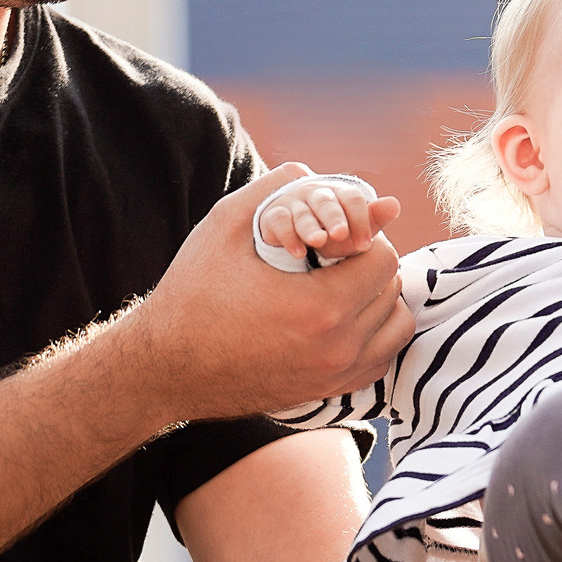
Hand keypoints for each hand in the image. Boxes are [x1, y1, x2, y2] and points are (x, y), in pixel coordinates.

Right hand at [129, 163, 415, 421]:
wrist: (166, 367)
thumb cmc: (192, 295)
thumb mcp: (224, 227)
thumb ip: (274, 190)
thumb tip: (313, 169)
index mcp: (320, 307)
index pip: (384, 258)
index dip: (363, 236)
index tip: (335, 236)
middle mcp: (338, 348)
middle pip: (392, 290)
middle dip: (369, 265)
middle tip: (334, 257)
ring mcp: (335, 376)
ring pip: (395, 326)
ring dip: (379, 299)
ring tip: (342, 284)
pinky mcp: (328, 392)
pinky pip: (381, 359)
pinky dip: (374, 335)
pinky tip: (343, 318)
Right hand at [256, 171, 401, 264]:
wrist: (293, 231)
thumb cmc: (332, 234)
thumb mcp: (352, 231)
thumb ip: (372, 219)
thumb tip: (395, 204)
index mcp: (340, 195)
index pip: (352, 199)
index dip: (360, 219)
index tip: (365, 246)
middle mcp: (317, 195)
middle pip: (326, 201)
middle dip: (334, 218)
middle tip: (341, 235)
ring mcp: (294, 204)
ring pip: (302, 212)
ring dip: (311, 226)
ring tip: (318, 241)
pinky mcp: (273, 216)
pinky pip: (280, 220)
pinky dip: (288, 235)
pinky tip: (298, 253)